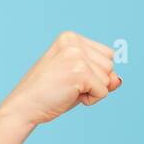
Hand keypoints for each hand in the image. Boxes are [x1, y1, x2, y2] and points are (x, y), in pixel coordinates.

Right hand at [0, 31, 121, 127]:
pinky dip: (91, 100)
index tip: (71, 77)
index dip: (95, 73)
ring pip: (108, 79)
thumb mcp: (79, 80)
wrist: (25, 105)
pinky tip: (70, 96)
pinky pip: (103, 92)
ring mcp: (77, 55)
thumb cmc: (50, 93)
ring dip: (93, 91)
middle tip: (68, 85)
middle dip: (95, 82)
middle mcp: (74, 42)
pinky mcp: (80, 71)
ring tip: (68, 90)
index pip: (107, 54)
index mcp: (70, 38)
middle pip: (110, 66)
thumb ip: (101, 76)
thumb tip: (118, 79)